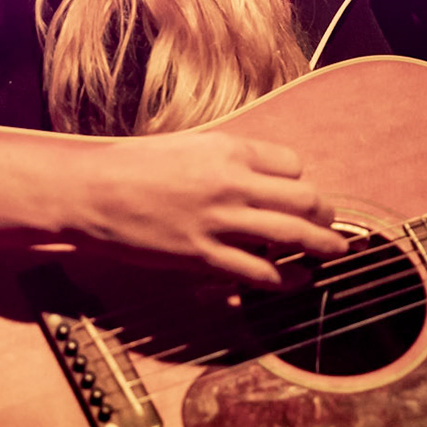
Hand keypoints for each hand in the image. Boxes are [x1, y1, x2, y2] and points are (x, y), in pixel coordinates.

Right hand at [0, 127, 349, 287]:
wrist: (91, 192)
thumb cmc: (134, 166)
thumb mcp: (188, 145)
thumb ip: (226, 159)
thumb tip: (260, 176)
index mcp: (228, 150)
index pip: (292, 165)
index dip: (301, 182)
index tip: (300, 194)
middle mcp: (231, 183)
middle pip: (303, 199)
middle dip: (324, 214)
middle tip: (331, 224)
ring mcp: (219, 221)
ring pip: (291, 235)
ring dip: (322, 246)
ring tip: (336, 253)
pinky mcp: (203, 256)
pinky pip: (258, 272)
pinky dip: (284, 279)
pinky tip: (296, 281)